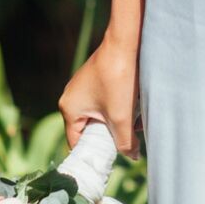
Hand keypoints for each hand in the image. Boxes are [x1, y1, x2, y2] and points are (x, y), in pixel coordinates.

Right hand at [59, 34, 141, 159]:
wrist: (127, 42)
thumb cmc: (119, 79)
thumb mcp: (122, 117)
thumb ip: (124, 142)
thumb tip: (132, 156)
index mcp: (68, 107)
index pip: (77, 142)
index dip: (93, 153)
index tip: (110, 161)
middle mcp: (72, 96)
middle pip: (90, 129)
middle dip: (110, 135)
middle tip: (127, 141)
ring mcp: (83, 86)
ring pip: (101, 115)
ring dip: (118, 121)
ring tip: (136, 123)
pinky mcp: (96, 78)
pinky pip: (105, 102)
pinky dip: (119, 107)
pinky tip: (136, 107)